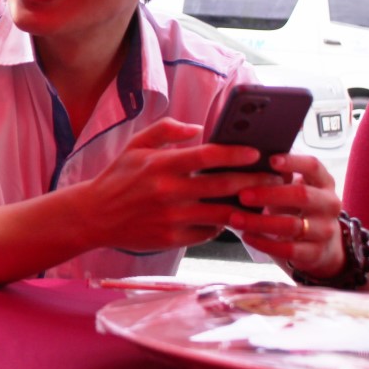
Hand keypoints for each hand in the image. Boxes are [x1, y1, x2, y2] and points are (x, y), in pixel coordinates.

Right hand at [81, 119, 302, 252]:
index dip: (236, 153)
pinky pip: (208, 232)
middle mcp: (169, 192)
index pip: (207, 156)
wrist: (94, 215)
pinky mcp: (173, 239)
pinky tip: (233, 217)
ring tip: (263, 201)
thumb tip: (199, 128)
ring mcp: (172, 218)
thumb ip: (167, 130)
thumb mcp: (136, 145)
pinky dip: (222, 224)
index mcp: (161, 165)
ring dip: (246, 207)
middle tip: (274, 177)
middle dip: (254, 181)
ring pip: (222, 213)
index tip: (257, 153)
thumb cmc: (119, 177)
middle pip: (223, 186)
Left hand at [225, 153, 344, 276]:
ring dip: (260, 222)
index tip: (269, 159)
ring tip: (235, 218)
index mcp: (323, 182)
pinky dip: (265, 243)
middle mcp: (329, 204)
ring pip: (292, 225)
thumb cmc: (296, 208)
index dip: (293, 161)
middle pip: (302, 195)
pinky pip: (289, 249)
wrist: (322, 246)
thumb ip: (276, 176)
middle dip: (269, 194)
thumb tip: (242, 159)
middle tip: (242, 195)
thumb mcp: (293, 189)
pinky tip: (246, 236)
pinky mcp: (317, 253)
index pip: (313, 166)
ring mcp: (325, 230)